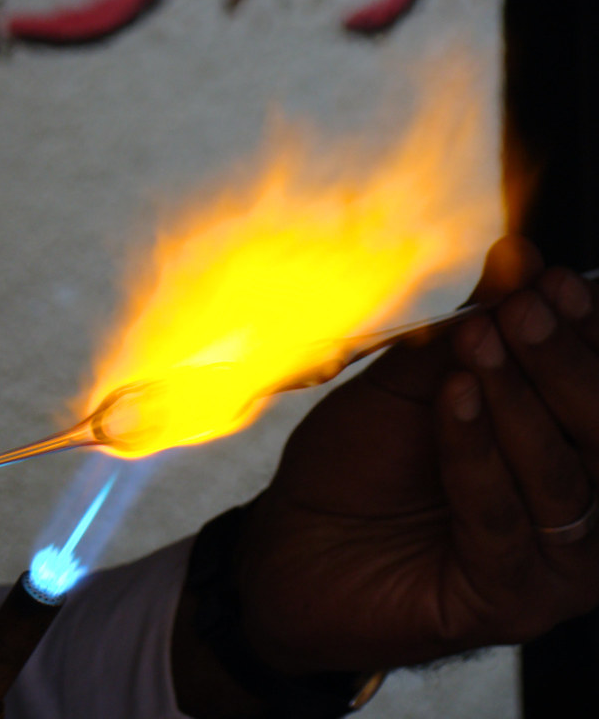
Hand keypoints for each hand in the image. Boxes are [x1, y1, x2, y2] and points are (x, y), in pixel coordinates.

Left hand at [236, 235, 598, 674]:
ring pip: (564, 476)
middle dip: (561, 361)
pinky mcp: (511, 602)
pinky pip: (503, 521)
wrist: (292, 544)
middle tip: (520, 308)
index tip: (553, 278)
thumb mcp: (409, 385)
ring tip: (477, 345)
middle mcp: (580, 509)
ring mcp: (554, 565)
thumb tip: (521, 259)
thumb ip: (467, 333)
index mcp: (564, 450)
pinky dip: (477, 452)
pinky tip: (452, 398)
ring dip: (518, 402)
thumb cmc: (356, 463)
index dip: (585, 332)